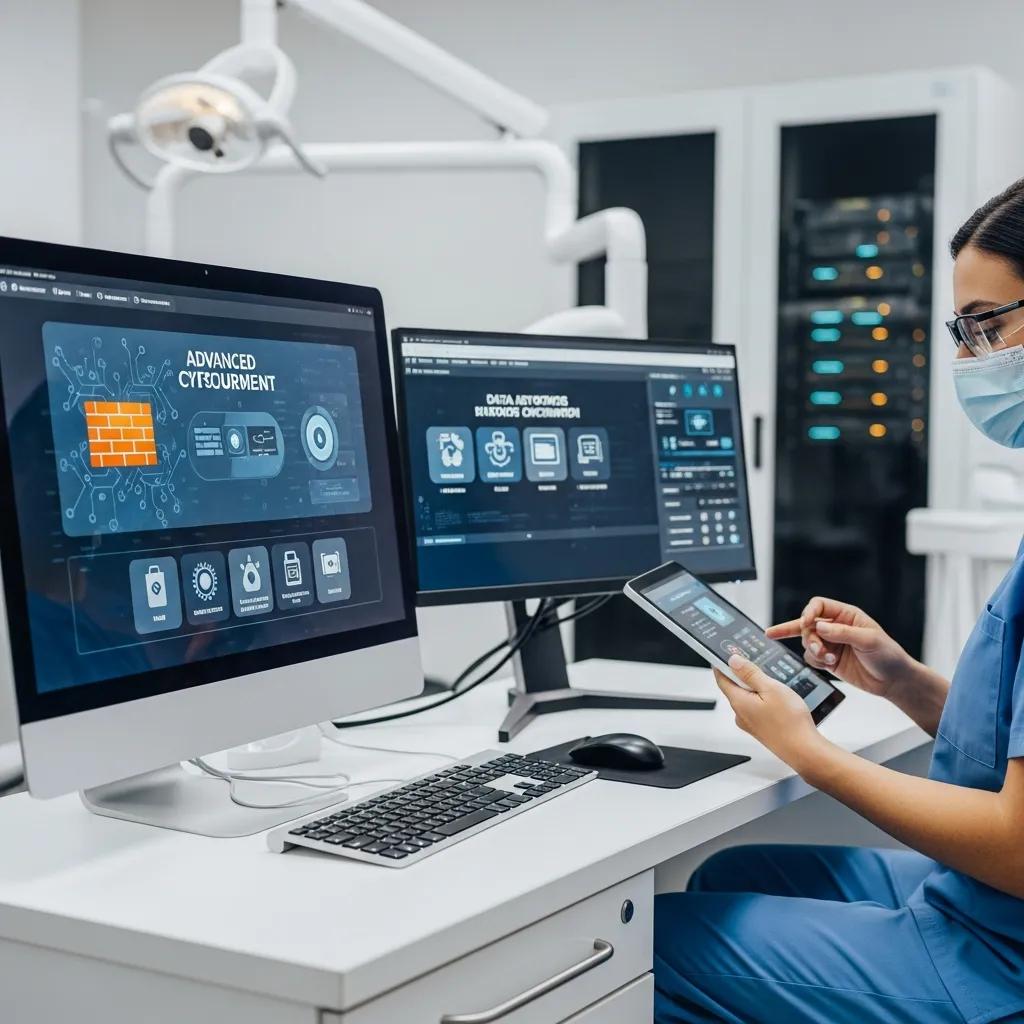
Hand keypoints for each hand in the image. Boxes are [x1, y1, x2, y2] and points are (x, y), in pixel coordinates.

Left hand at [714, 655, 828, 772]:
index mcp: (738, 702)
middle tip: (753, 661)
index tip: (725, 653)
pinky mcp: (761, 729)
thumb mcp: (771, 688)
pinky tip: (777, 698)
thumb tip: (733, 661)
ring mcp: (750, 724)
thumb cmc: (790, 722)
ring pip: (747, 698)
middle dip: (742, 674)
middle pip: (734, 688)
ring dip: (755, 687)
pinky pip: (756, 708)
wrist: (805, 751)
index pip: (721, 678)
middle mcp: (740, 714)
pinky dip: (762, 699)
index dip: (722, 664)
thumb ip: (750, 673)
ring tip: (771, 680)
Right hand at [766, 596, 913, 699]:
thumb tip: (819, 626)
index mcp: (847, 615)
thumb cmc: (888, 656)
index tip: (805, 623)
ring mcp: (831, 644)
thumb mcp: (869, 640)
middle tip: (818, 648)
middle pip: (808, 624)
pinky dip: (816, 661)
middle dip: (809, 637)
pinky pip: (811, 657)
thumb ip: (843, 632)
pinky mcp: (828, 659)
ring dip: (813, 650)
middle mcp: (836, 627)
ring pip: (807, 641)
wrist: (893, 681)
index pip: (819, 605)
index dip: (809, 612)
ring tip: (828, 658)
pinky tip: (829, 664)